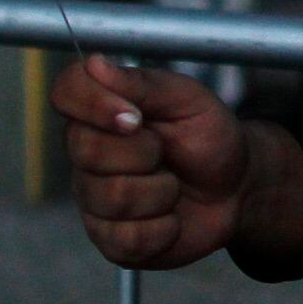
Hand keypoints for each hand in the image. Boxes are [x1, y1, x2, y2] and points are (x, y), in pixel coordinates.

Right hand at [51, 57, 252, 270]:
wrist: (237, 189)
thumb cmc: (209, 138)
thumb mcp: (189, 100)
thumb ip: (144, 84)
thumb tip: (94, 63)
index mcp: (101, 111)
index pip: (65, 92)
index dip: (93, 104)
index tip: (135, 116)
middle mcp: (87, 155)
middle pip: (86, 150)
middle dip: (144, 152)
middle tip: (166, 153)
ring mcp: (95, 200)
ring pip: (113, 196)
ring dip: (162, 191)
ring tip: (173, 186)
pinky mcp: (112, 241)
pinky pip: (128, 238)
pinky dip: (164, 228)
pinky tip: (171, 218)